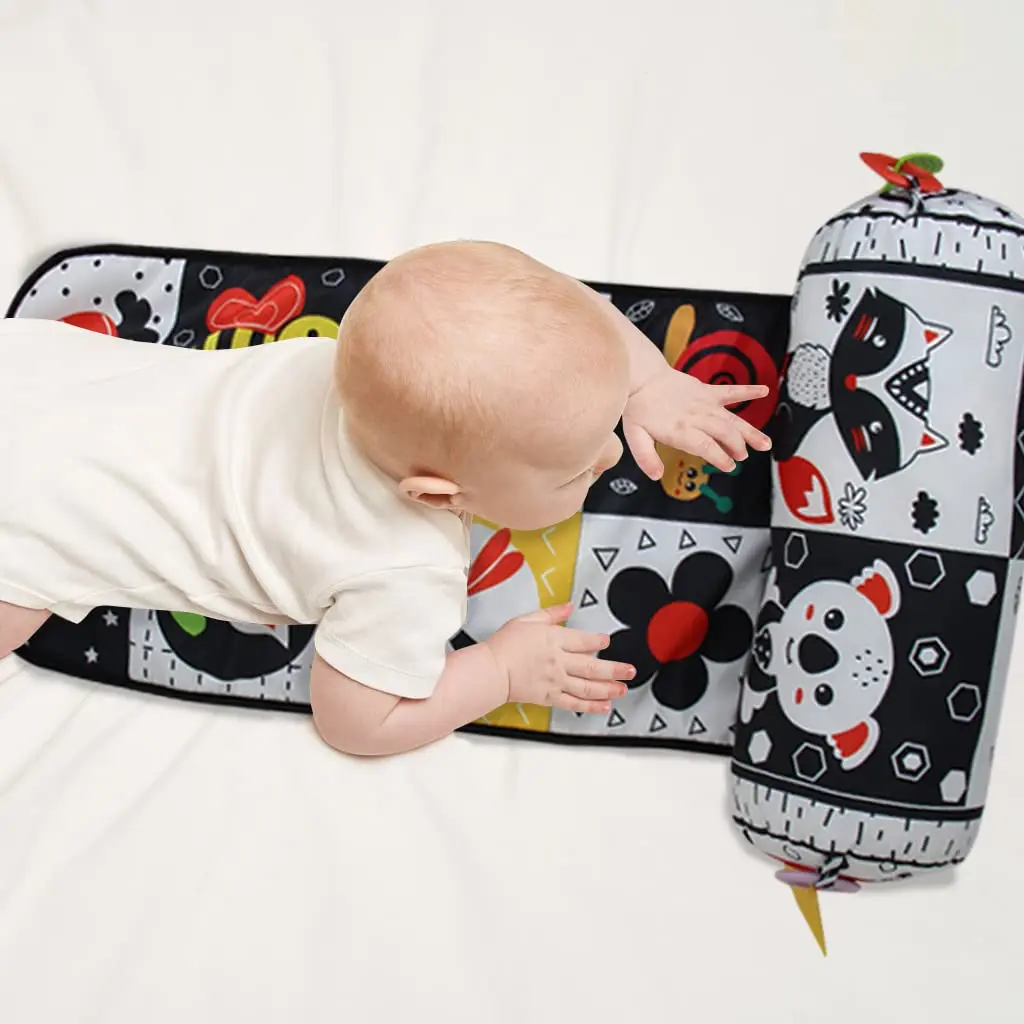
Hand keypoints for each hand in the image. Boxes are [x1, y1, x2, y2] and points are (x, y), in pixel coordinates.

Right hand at [484, 603, 634, 713]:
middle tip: (630, 671)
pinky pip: (575, 703)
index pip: (584, 640)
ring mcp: (556, 681)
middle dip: (615, 669)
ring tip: (623, 689)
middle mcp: (559, 661)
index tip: (607, 641)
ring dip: (608, 688)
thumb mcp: (527, 620)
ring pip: (588, 686)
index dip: (599, 640)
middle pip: (593, 666)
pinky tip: (604, 706)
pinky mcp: (550, 697)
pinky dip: (591, 706)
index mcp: (555, 640)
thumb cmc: (505, 645)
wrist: (491, 670)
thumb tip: (569, 607)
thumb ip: (551, 614)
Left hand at [622, 367, 771, 476]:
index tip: (728, 466)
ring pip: (732, 418)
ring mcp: (704, 403)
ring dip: (750, 431)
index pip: (706, 446)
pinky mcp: (706, 391)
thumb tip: (656, 475)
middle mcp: (696, 416)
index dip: (720, 457)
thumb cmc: (638, 405)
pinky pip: (730, 391)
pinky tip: (764, 391)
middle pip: (724, 433)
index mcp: (680, 429)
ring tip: (764, 443)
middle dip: (737, 447)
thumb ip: (646, 457)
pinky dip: (748, 390)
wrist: (641, 375)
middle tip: (741, 457)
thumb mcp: (635, 436)